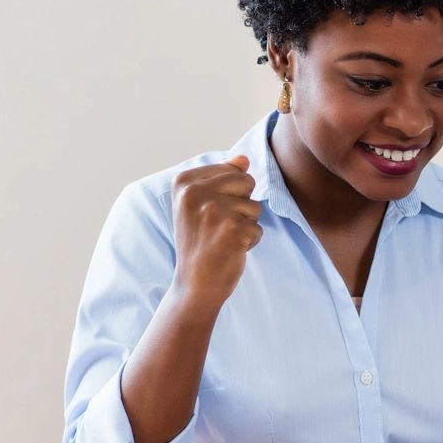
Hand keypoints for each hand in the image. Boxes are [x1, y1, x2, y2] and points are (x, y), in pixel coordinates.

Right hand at [169, 155, 262, 309]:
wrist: (194, 283)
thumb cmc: (201, 241)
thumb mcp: (201, 204)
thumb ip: (222, 177)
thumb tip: (243, 158)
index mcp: (184, 181)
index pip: (233, 170)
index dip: (230, 194)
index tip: (209, 214)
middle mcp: (195, 192)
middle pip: (247, 183)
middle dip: (242, 206)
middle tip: (219, 226)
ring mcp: (213, 210)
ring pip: (255, 207)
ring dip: (246, 225)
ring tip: (223, 238)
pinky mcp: (231, 229)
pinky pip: (258, 229)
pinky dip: (249, 242)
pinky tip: (229, 250)